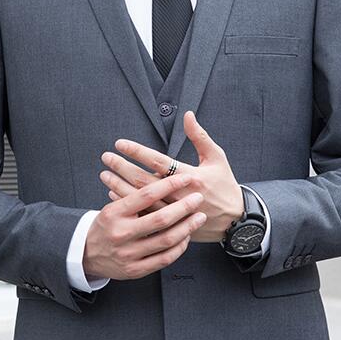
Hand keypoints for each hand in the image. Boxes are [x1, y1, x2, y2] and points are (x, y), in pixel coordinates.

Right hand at [82, 173, 206, 279]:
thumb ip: (135, 199)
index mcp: (114, 213)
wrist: (85, 254)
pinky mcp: (135, 270)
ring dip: (187, 227)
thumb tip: (165, 180)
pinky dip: (179, 247)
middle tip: (198, 198)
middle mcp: (121, 234)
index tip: (186, 178)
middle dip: (184, 207)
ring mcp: (128, 254)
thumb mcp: (113, 208)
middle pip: (160, 219)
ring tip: (199, 217)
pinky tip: (186, 237)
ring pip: (166, 240)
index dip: (169, 185)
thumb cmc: (106, 226)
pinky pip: (165, 259)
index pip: (146, 195)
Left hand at [99, 111, 243, 242]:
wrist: (235, 221)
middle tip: (106, 157)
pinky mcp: (172, 225)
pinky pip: (144, 214)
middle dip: (122, 167)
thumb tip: (187, 114)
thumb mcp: (217, 158)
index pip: (158, 162)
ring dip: (120, 186)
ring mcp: (175, 213)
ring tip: (105, 175)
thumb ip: (200, 137)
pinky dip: (129, 204)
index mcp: (192, 177)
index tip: (120, 143)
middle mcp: (181, 195)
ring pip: (141, 200)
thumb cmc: (226, 186)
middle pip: (145, 181)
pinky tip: (114, 195)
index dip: (137, 152)